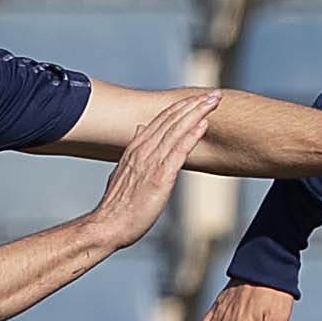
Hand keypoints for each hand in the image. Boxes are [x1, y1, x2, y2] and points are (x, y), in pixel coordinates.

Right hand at [88, 90, 220, 246]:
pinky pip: (177, 152)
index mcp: (135, 149)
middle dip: (193, 104)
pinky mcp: (159, 177)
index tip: (197, 98)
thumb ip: (134, 153)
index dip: (180, 107)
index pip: (161, 120)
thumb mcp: (123, 173)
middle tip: (213, 94)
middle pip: (171, 120)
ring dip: (196, 113)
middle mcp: (143, 151)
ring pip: (176, 130)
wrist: (108, 226)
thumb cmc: (118, 207)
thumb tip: (140, 134)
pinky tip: (203, 125)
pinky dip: (191, 136)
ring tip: (212, 101)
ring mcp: (150, 163)